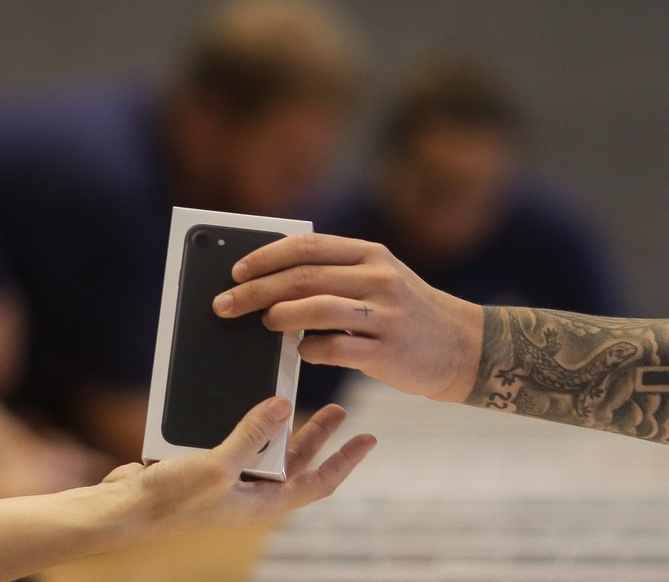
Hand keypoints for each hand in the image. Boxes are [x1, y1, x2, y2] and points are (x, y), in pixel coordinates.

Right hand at [102, 397, 375, 535]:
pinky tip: (249, 400)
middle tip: (340, 408)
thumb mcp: (219, 466)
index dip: (346, 460)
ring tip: (298, 396)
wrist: (125, 509)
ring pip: (269, 447)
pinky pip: (239, 440)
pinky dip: (248, 421)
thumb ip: (253, 435)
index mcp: (265, 503)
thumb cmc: (172, 499)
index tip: (369, 438)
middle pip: (298, 461)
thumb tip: (285, 405)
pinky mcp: (209, 466)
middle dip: (320, 435)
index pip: (319, 482)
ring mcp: (231, 480)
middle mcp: (253, 493)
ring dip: (284, 423)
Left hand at [212, 233, 482, 402]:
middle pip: (303, 277)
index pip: (307, 246)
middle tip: (226, 304)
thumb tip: (273, 281)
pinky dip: (310, 349)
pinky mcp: (388, 352)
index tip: (236, 271)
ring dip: (280, 317)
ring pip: (317, 308)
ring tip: (264, 324)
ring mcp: (386, 314)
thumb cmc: (409, 312)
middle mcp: (378, 278)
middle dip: (256, 290)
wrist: (464, 347)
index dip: (265, 257)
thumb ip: (336, 274)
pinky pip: (336, 348)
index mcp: (371, 254)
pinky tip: (300, 351)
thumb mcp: (381, 278)